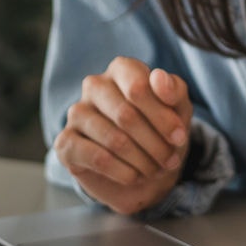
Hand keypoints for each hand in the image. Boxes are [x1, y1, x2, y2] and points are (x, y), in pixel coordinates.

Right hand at [54, 57, 193, 216]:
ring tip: (154, 170)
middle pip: (126, 115)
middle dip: (155, 143)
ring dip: (141, 160)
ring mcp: (77, 113)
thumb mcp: (178, 109)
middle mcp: (95, 86)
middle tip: (169, 160)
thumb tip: (159, 77)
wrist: (143, 168)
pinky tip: (133, 175)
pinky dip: (122, 171)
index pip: (138, 88)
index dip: (162, 116)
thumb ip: (174, 90)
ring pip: (113, 139)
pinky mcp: (66, 142)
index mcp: (122, 69)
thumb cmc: (160, 129)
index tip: (179, 136)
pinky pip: (96, 158)